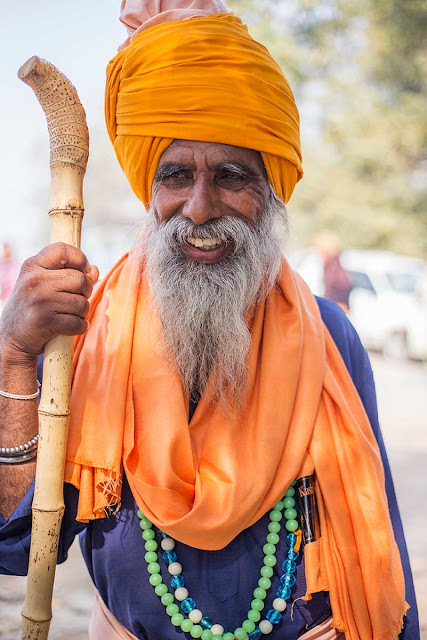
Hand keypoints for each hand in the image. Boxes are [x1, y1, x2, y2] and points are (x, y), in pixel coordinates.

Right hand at [0, 243, 98, 362]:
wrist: (12, 338)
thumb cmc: (32, 308)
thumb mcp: (42, 284)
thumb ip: (67, 274)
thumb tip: (95, 270)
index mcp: (32, 266)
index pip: (63, 250)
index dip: (81, 259)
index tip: (84, 270)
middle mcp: (35, 281)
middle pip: (80, 280)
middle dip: (85, 292)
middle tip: (75, 300)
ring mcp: (40, 301)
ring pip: (82, 303)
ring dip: (81, 312)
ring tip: (69, 314)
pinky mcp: (45, 322)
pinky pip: (78, 323)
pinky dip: (79, 327)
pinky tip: (69, 327)